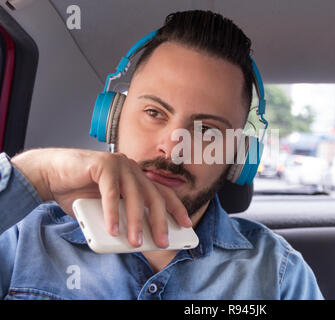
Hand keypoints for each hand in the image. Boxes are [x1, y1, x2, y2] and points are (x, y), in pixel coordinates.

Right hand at [11, 148, 190, 247]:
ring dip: (135, 221)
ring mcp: (119, 164)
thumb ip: (123, 217)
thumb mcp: (108, 209)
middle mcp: (132, 169)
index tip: (187, 224)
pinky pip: (111, 192)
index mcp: (137, 177)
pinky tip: (113, 229)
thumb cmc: (80, 192)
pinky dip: (113, 212)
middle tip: (162, 242)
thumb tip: (138, 239)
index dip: (176, 208)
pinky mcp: (103, 164)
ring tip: (135, 242)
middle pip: (153, 196)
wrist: (51, 174)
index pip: (162, 193)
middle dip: (160, 221)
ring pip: (134, 195)